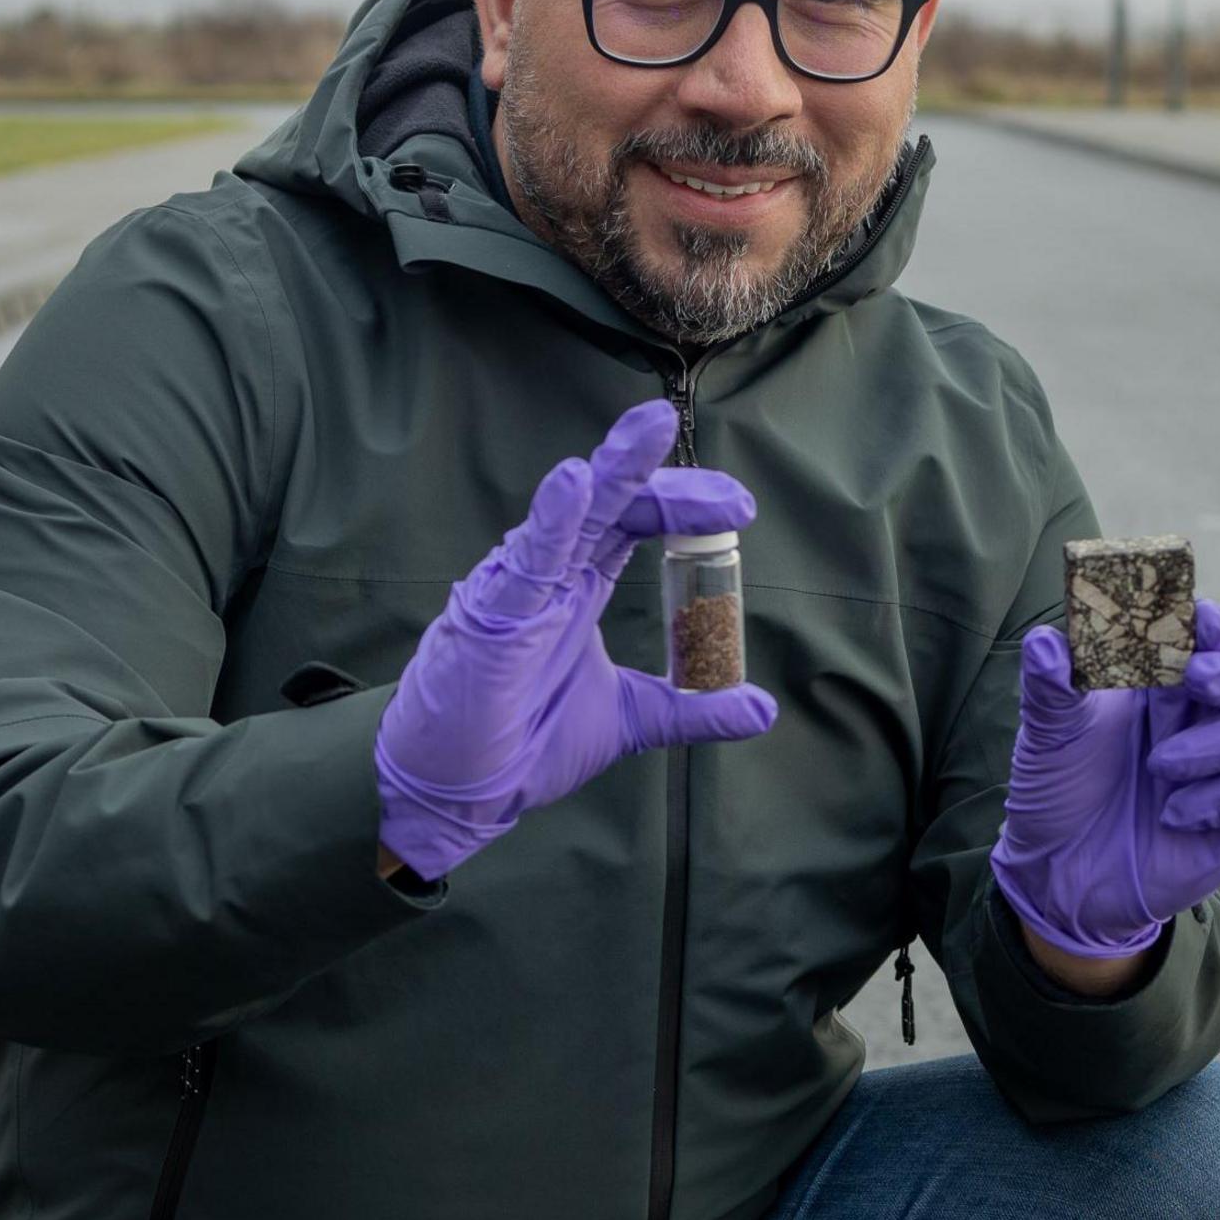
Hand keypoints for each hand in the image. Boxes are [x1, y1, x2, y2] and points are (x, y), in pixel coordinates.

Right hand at [373, 401, 778, 878]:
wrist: (459, 792)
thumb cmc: (525, 742)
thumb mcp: (631, 719)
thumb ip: (691, 709)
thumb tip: (761, 709)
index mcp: (582, 583)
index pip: (639, 521)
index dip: (686, 507)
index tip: (740, 511)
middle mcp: (553, 572)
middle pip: (614, 504)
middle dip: (666, 482)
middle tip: (728, 491)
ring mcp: (521, 587)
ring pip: (571, 514)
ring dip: (611, 470)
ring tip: (650, 428)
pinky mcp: (492, 615)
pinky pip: (524, 561)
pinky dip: (549, 520)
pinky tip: (573, 483)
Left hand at [989, 597, 1219, 960]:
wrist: (1060, 873)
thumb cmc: (1060, 788)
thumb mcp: (1048, 734)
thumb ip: (1052, 684)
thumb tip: (1044, 641)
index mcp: (1175, 679)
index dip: (1219, 625)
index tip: (1199, 622)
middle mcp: (1217, 716)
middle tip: (1201, 681)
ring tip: (1159, 769)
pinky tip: (1176, 816)